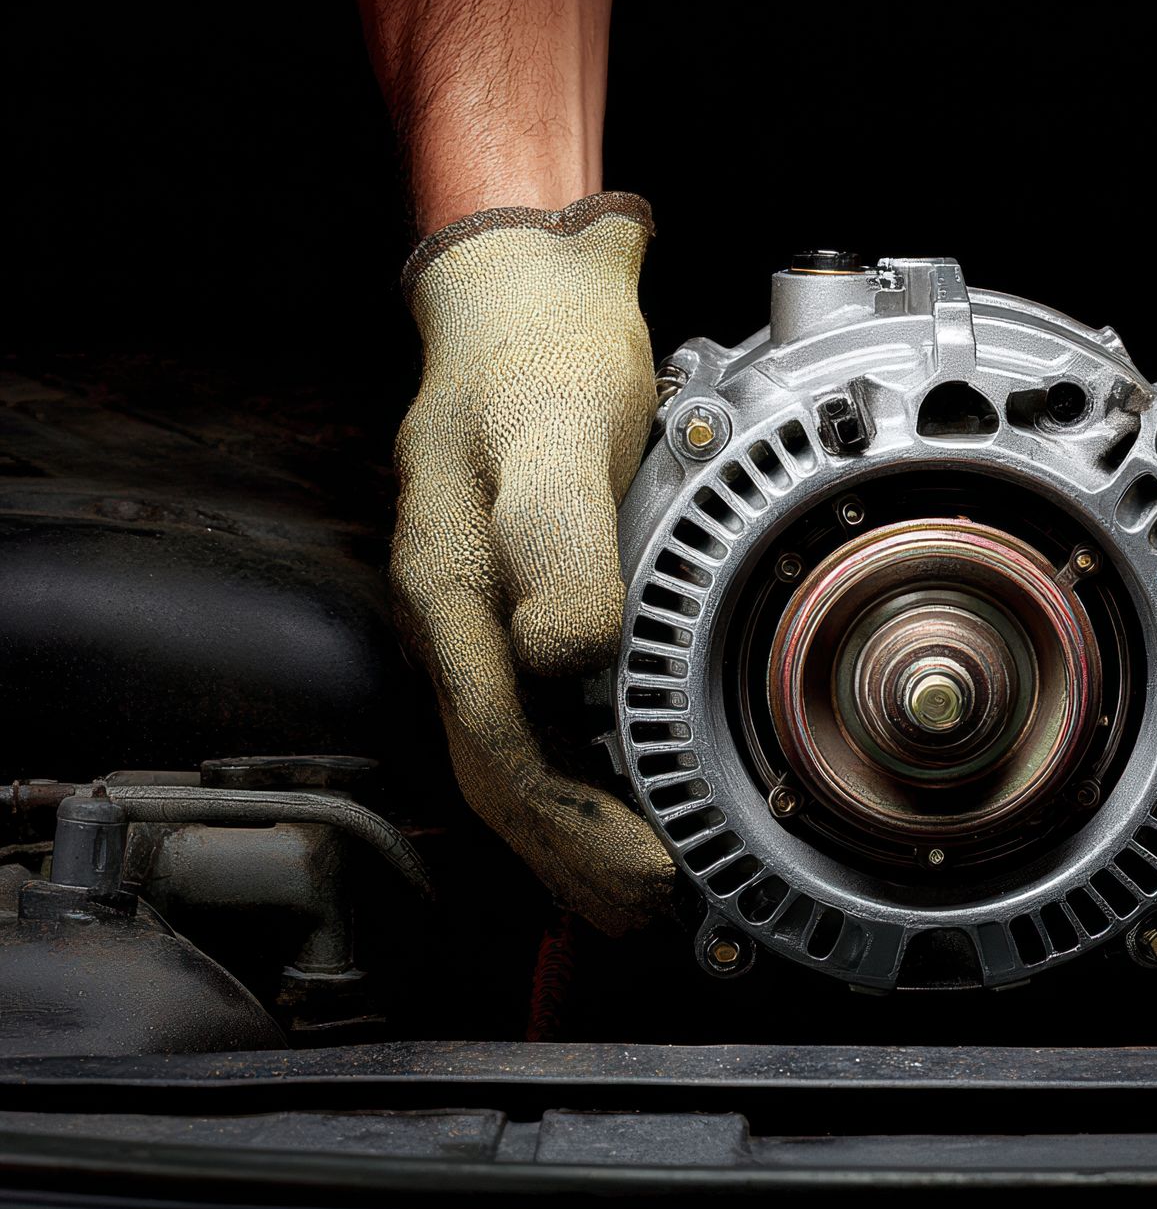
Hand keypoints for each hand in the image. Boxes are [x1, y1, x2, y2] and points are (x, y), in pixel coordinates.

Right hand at [390, 192, 673, 934]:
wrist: (524, 297)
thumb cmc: (537, 357)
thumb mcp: (553, 430)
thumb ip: (556, 538)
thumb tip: (564, 657)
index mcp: (452, 593)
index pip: (503, 747)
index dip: (573, 826)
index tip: (646, 874)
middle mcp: (458, 619)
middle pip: (504, 772)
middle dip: (575, 855)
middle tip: (653, 911)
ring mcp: (482, 616)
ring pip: (515, 754)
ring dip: (576, 831)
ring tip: (638, 888)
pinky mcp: (516, 601)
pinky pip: (535, 715)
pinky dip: (581, 773)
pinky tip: (621, 797)